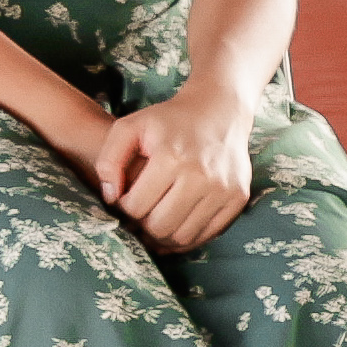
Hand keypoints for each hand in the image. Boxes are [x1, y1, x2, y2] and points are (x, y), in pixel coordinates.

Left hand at [90, 86, 259, 251]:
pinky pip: (209, 234)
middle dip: (143, 224)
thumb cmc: (167, 120)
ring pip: (184, 237)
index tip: (126, 197)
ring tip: (156, 217)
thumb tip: (111, 197)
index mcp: (170, 158)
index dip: (124, 207)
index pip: (136, 207)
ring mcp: (223, 189)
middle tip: (140, 212)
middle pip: (160, 227)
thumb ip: (108, 160)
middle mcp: (201, 176)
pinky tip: (177, 222)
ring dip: (165, 234)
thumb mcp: (129, 128)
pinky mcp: (238, 197)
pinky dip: (190, 236)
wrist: (218, 110)